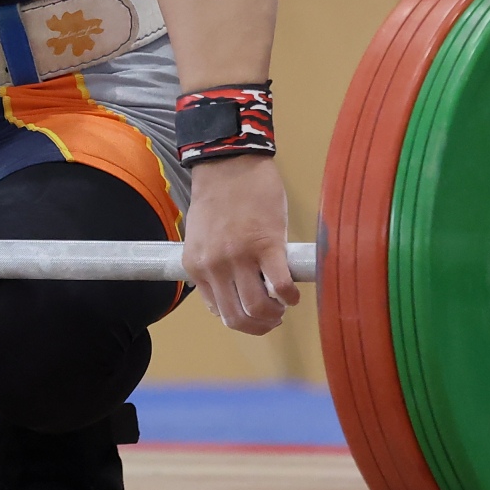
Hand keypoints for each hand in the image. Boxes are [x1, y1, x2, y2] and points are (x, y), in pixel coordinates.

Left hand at [181, 156, 296, 334]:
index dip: (241, 319)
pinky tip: (293, 293)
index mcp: (196, 266)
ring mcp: (239, 256)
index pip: (218, 311)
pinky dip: (289, 297)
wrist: (229, 164)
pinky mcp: (267, 244)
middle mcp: (214, 265)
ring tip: (283, 305)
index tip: (254, 314)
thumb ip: (210, 266)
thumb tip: (228, 293)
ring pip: (258, 308)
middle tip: (272, 318)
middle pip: (238, 318)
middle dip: (259, 326)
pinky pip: (280, 285)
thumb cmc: (219, 198)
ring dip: (274, 315)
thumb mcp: (201, 238)